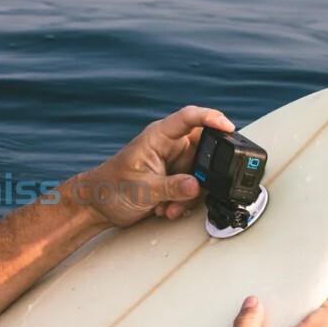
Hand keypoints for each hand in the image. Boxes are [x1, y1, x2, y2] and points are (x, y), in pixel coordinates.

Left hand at [67, 105, 235, 227]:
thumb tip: (196, 185)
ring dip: (190, 194)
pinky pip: (193, 188)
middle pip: (204, 149)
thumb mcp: (143, 188)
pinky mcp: (175, 179)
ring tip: (168, 206)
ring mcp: (174, 163)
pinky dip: (184, 202)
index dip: (211, 118)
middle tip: (194, 188)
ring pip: (201, 173)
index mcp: (159, 136)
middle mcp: (170, 146)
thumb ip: (171, 187)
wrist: (98, 205)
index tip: (229, 127)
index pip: (189, 118)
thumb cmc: (111, 187)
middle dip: (203, 172)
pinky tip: (165, 209)